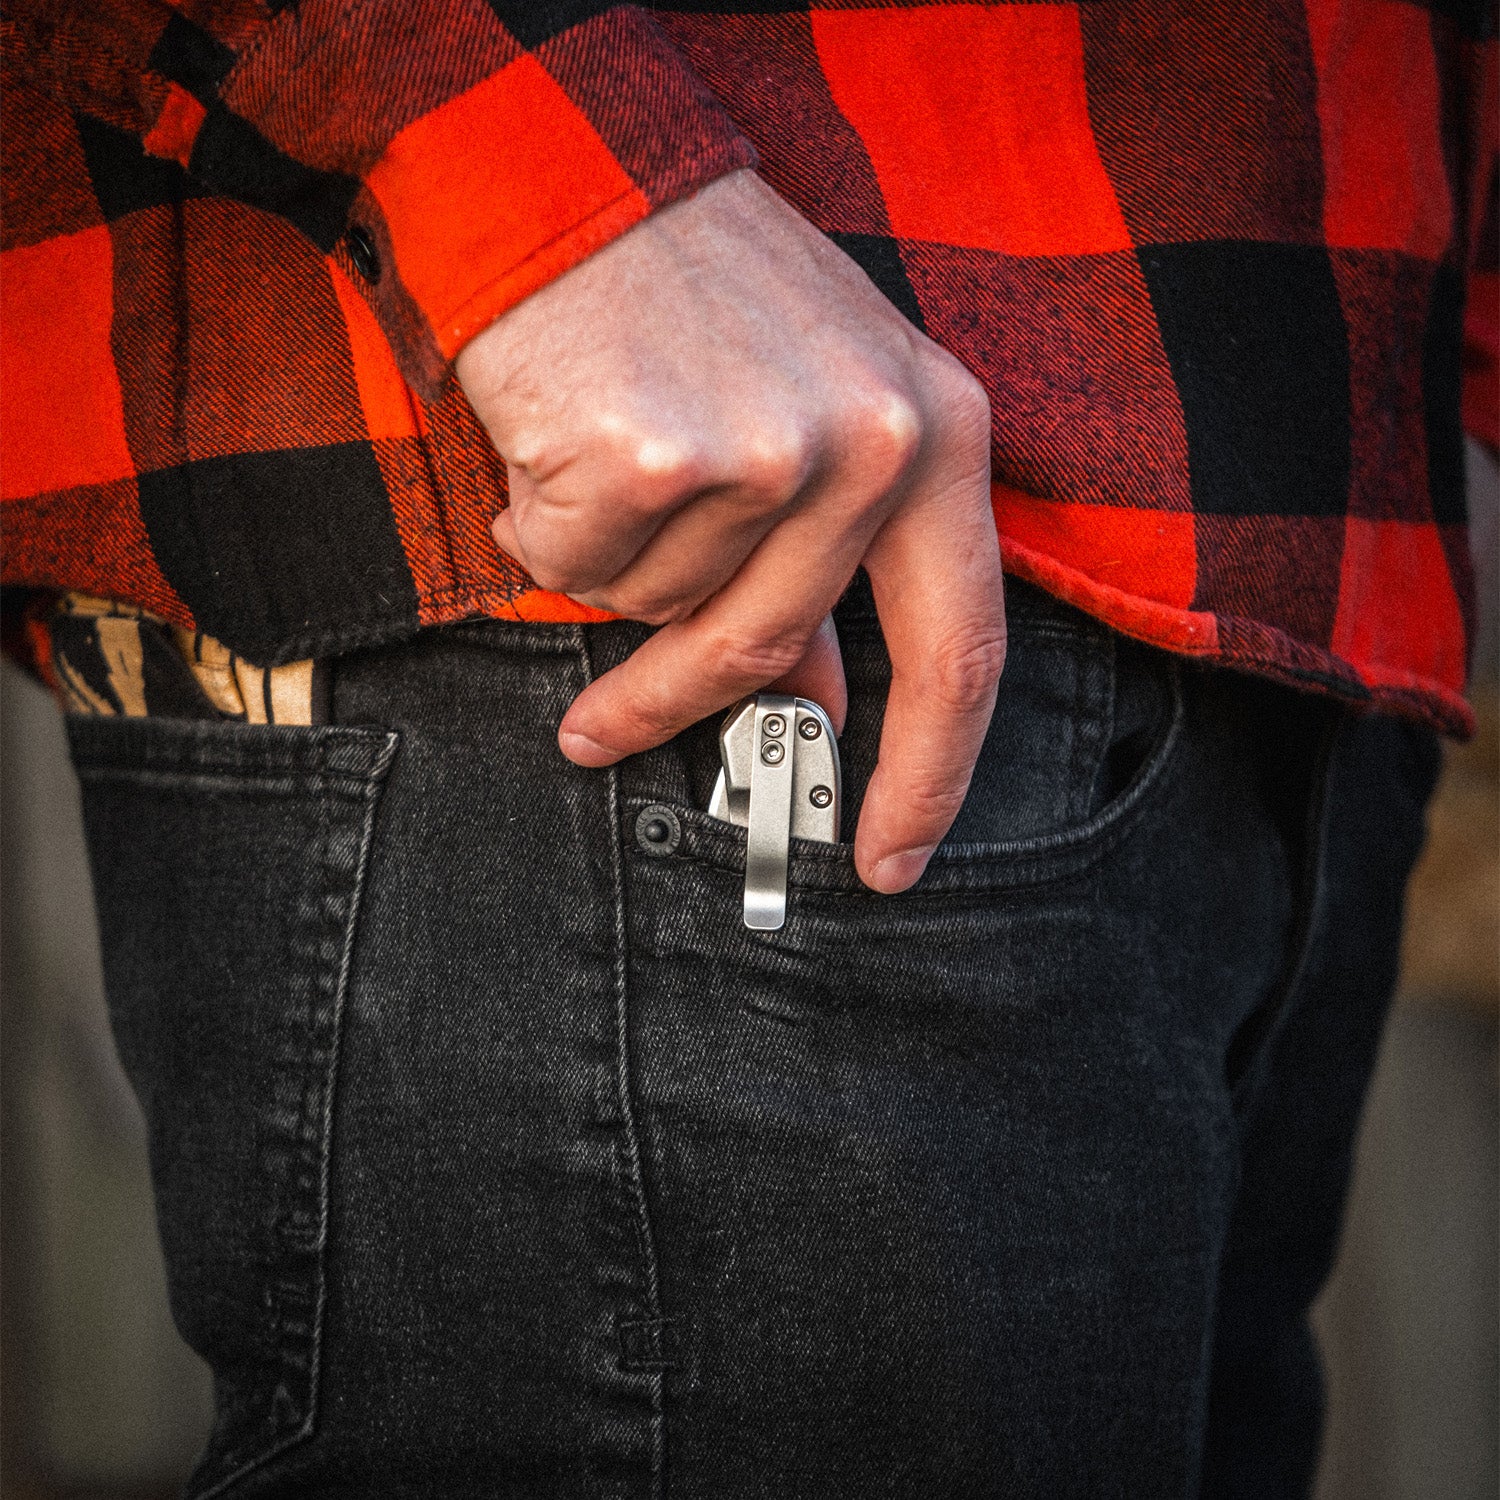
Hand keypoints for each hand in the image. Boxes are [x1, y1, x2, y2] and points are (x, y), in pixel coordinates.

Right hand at [455, 170, 1004, 893]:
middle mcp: (870, 442)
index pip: (960, 649)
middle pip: (771, 647)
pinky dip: (544, 529)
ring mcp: (766, 452)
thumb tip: (812, 695)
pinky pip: (581, 571)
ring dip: (607, 562)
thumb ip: (826, 559)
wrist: (570, 170)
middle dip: (673, 701)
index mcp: (934, 432)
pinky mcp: (654, 459)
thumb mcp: (811, 408)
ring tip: (596, 459)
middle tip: (602, 732)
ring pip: (663, 607)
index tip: (890, 854)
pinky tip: (553, 444)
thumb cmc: (697, 290)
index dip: (927, 774)